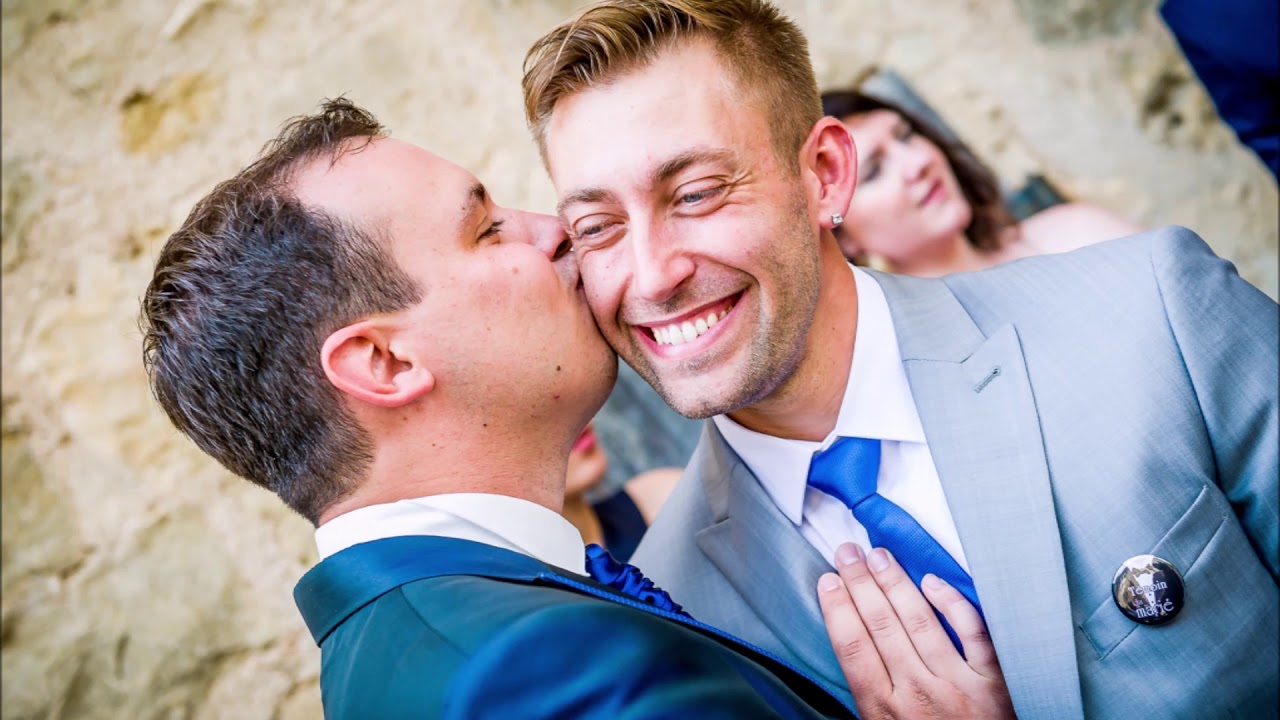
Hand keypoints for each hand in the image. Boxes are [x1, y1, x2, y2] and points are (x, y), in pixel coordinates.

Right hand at [816, 543, 1014, 719]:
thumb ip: (871, 701)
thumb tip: (850, 652)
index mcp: (883, 712)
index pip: (853, 647)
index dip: (837, 609)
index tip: (828, 581)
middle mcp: (917, 694)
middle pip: (880, 625)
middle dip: (860, 583)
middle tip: (847, 552)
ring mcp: (957, 685)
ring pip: (919, 621)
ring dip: (895, 583)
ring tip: (878, 555)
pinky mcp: (993, 683)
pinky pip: (972, 633)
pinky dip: (951, 604)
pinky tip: (932, 581)